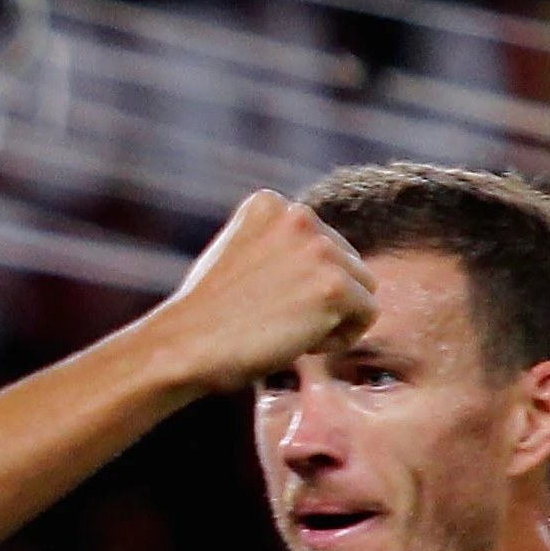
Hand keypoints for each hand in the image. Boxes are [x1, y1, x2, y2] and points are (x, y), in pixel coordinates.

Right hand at [147, 191, 375, 391]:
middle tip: (273, 320)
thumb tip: (317, 260)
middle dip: (321, 298)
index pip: (321, 244)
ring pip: (362, 288)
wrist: (182, 347)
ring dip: (333, 317)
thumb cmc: (205, 318)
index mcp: (270, 203)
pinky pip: (367, 316)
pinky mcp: (334, 286)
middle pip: (349, 263)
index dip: (299, 282)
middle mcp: (298, 214)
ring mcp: (318, 248)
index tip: (259, 301)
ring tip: (286, 329)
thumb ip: (276, 246)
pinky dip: (339, 338)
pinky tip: (297, 340)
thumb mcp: (237, 256)